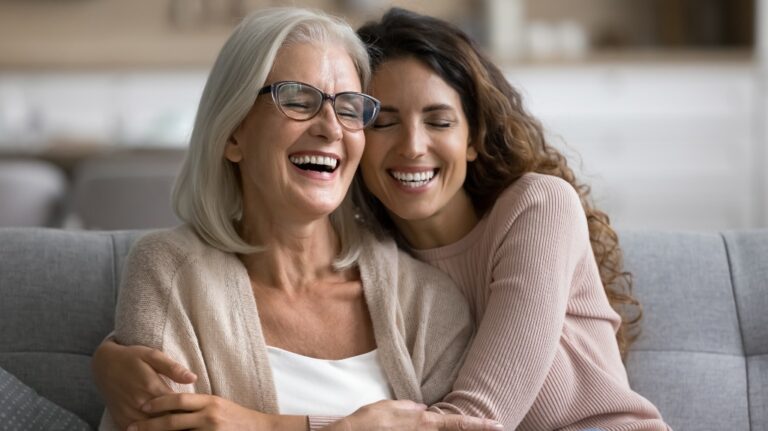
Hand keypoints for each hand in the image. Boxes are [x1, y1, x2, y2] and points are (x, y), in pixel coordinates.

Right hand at [91, 340, 196, 428]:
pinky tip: (163, 430)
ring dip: (168, 430)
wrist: (103, 365)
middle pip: (166, 423)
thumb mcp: (152, 355)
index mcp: (152, 388)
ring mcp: (130, 415)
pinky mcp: (122, 421)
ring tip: (182, 429)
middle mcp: (140, 405)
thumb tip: (193, 378)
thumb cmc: (131, 358)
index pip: (177, 408)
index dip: (190, 413)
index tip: (200, 414)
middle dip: (181, 425)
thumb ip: (173, 368)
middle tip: (194, 425)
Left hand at [128, 393, 303, 430]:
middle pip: (173, 421)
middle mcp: (209, 416)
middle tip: (130, 428)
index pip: (179, 400)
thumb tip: (173, 406)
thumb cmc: (238, 419)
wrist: (262, 430)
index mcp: (209, 402)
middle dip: (149, 425)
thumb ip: (198, 406)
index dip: (158, 402)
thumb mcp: (219, 406)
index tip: (142, 406)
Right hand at [330, 400, 503, 430]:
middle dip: (472, 430)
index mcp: (421, 423)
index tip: (499, 426)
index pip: (457, 424)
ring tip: (472, 426)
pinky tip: (432, 427)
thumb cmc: (365, 423)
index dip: (479, 425)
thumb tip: (423, 409)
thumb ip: (408, 407)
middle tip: (493, 426)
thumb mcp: (386, 407)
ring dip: (452, 430)